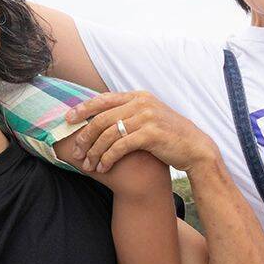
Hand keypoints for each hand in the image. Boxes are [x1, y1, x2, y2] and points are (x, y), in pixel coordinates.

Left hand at [66, 90, 218, 173]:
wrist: (195, 147)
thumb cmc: (169, 135)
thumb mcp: (149, 116)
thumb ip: (129, 113)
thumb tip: (103, 117)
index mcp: (138, 96)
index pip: (103, 99)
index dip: (83, 108)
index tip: (68, 119)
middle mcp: (141, 103)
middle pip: (102, 118)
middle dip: (85, 136)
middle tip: (76, 151)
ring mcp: (146, 117)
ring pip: (108, 134)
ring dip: (94, 151)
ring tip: (88, 165)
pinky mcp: (150, 134)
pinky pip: (120, 147)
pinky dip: (108, 158)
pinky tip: (102, 167)